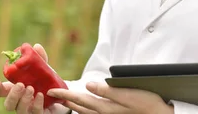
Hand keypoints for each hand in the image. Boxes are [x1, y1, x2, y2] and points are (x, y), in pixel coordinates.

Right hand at [0, 43, 65, 113]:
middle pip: (8, 105)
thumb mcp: (44, 69)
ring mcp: (28, 110)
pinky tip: (40, 95)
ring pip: (20, 111)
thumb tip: (36, 46)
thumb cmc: (46, 82)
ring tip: (31, 88)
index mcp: (16, 90)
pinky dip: (36, 104)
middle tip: (21, 84)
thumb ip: (40, 59)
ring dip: (24, 99)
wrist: (60, 96)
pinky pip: (35, 113)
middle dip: (13, 95)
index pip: (2, 92)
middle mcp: (20, 102)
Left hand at [46, 81, 173, 113]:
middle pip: (80, 107)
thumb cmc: (147, 103)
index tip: (50, 91)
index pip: (79, 99)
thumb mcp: (127, 94)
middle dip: (66, 101)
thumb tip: (88, 85)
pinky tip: (86, 108)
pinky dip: (85, 110)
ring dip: (74, 106)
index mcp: (105, 107)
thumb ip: (107, 91)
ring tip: (65, 101)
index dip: (64, 94)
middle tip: (53, 95)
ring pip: (86, 112)